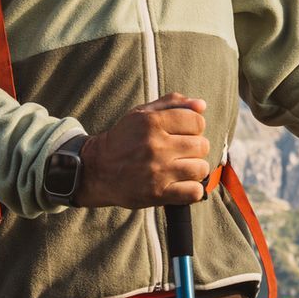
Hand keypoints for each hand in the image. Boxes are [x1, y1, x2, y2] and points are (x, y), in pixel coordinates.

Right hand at [74, 92, 212, 207]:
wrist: (96, 170)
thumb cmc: (122, 139)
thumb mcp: (141, 113)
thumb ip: (172, 103)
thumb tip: (201, 105)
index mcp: (152, 122)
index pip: (197, 122)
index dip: (194, 128)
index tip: (185, 134)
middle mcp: (156, 146)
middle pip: (201, 145)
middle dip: (195, 148)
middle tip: (182, 152)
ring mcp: (157, 171)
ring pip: (201, 168)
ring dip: (195, 169)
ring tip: (182, 168)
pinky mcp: (157, 193)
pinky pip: (194, 192)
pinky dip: (193, 189)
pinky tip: (182, 184)